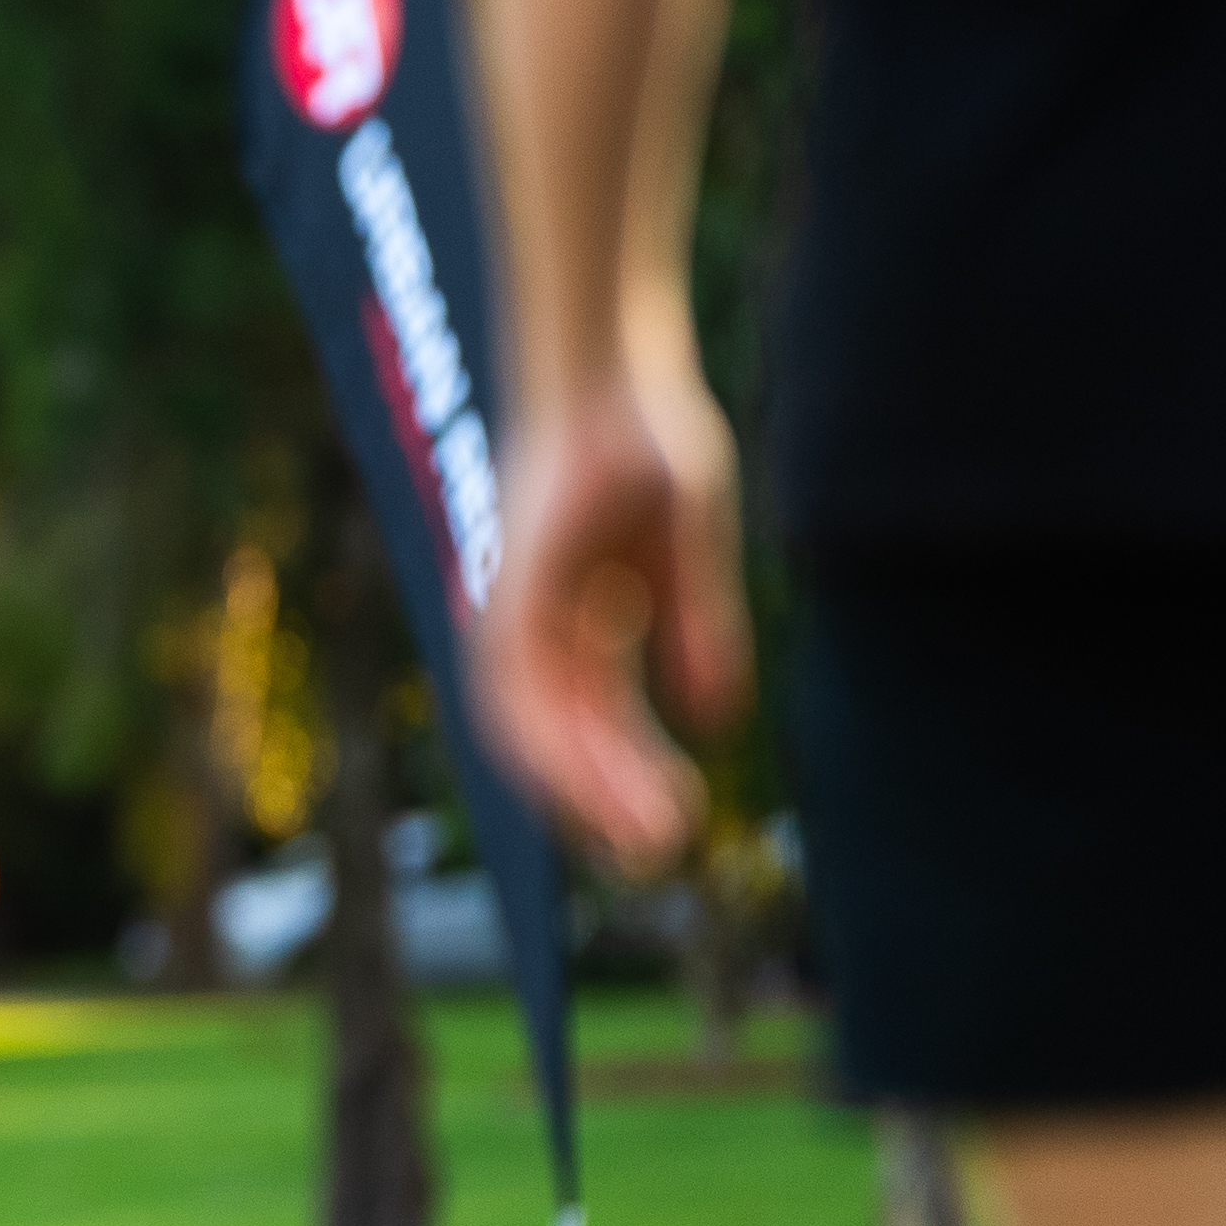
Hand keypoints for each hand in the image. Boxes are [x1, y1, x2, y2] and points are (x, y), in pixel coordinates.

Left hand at [472, 374, 752, 878]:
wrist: (610, 368)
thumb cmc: (647, 438)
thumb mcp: (687, 549)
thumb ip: (695, 630)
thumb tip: (714, 717)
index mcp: (580, 621)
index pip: (593, 722)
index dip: (623, 778)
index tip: (669, 832)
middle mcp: (538, 624)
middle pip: (564, 737)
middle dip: (606, 801)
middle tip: (658, 857)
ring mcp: (517, 608)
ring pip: (537, 726)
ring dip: (585, 785)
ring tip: (642, 836)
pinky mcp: (511, 590)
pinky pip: (519, 684)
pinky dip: (553, 737)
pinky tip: (594, 776)